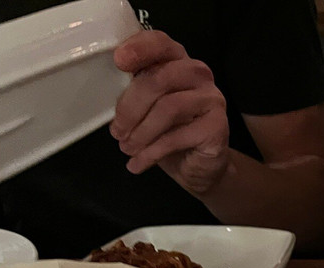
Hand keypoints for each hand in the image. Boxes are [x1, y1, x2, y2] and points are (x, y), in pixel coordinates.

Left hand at [110, 31, 229, 194]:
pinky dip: (152, 152)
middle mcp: (198, 75)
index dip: (139, 48)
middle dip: (130, 107)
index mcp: (178, 62)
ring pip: (168, 108)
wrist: (198, 167)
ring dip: (141, 132)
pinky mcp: (217, 127)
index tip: (119, 62)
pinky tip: (139, 163)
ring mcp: (212, 99)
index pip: (161, 43)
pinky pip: (177, 137)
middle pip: (159, 79)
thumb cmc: (169, 133)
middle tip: (117, 131)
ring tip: (127, 148)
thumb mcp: (146, 108)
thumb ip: (134, 90)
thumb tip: (106, 90)